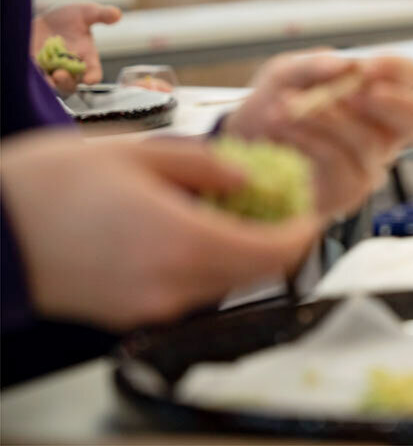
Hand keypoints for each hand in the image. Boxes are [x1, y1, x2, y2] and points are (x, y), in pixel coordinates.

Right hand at [0, 132, 319, 330]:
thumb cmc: (48, 185)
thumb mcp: (138, 152)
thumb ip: (207, 167)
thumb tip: (250, 179)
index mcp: (182, 242)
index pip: (275, 253)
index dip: (302, 232)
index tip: (309, 210)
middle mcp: (172, 285)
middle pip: (255, 273)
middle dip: (273, 239)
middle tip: (273, 203)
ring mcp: (149, 306)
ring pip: (222, 283)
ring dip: (236, 251)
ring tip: (223, 208)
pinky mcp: (127, 315)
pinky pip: (186, 290)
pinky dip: (201, 263)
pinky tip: (183, 227)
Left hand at [31, 3, 121, 93]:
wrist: (43, 19)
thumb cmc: (69, 18)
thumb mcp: (85, 12)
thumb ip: (101, 14)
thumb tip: (117, 14)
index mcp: (86, 57)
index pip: (93, 72)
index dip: (93, 77)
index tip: (90, 80)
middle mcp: (70, 67)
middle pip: (72, 83)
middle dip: (67, 82)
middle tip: (60, 74)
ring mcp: (51, 70)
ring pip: (53, 85)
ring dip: (51, 83)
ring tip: (48, 77)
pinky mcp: (34, 68)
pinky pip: (34, 78)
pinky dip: (34, 77)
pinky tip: (31, 71)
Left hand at [223, 52, 412, 215]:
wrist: (245, 144)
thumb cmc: (277, 103)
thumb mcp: (287, 73)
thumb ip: (314, 65)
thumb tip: (346, 64)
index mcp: (379, 94)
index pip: (410, 77)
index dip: (396, 70)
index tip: (365, 69)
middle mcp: (385, 130)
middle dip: (392, 103)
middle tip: (351, 93)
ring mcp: (371, 162)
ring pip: (368, 140)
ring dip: (326, 119)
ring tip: (286, 107)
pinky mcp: (349, 189)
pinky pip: (339, 162)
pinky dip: (308, 141)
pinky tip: (284, 129)